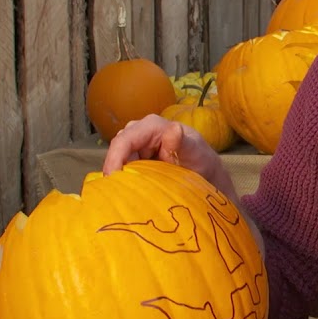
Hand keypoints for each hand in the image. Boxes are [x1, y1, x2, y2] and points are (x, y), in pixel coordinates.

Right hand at [102, 115, 236, 199]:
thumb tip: (173, 129)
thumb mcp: (196, 153)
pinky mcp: (136, 156)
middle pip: (117, 149)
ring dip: (118, 175)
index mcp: (153, 125)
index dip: (114, 159)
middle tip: (115, 192)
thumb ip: (184, 143)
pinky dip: (123, 177)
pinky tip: (126, 190)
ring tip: (121, 193)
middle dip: (113, 169)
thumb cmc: (201, 160)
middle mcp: (141, 131)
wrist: (205, 172)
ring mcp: (137, 143)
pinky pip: (123, 165)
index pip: (125, 140)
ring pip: (118, 158)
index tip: (112, 179)